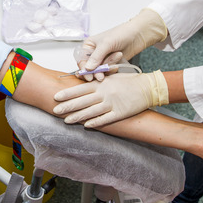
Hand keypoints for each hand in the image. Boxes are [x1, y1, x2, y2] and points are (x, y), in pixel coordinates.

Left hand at [53, 71, 168, 127]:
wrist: (147, 87)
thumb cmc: (129, 81)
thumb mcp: (111, 77)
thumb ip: (97, 80)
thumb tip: (83, 81)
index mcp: (102, 83)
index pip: (80, 88)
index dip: (67, 93)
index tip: (56, 96)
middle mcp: (105, 93)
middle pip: (82, 101)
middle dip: (67, 106)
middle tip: (55, 110)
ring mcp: (112, 103)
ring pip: (91, 111)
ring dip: (78, 116)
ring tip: (67, 120)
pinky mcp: (120, 113)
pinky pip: (105, 119)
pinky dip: (95, 122)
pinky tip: (86, 126)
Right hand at [75, 9, 167, 80]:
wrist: (137, 35)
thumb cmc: (121, 34)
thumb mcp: (106, 44)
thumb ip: (96, 57)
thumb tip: (87, 68)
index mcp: (89, 45)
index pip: (81, 60)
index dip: (84, 69)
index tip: (89, 76)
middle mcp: (94, 53)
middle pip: (89, 68)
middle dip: (96, 72)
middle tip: (101, 77)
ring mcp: (103, 59)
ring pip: (99, 71)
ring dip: (107, 68)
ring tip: (115, 62)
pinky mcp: (111, 64)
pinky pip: (108, 71)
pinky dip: (112, 69)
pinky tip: (118, 63)